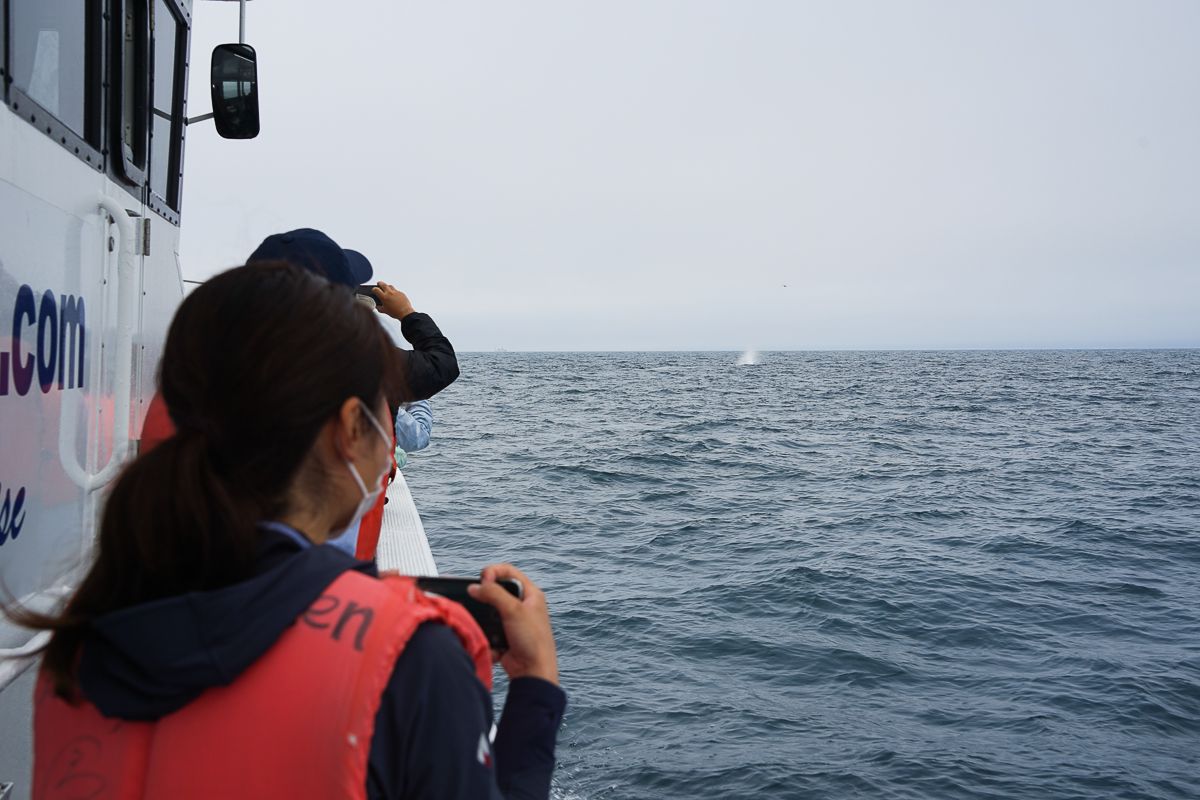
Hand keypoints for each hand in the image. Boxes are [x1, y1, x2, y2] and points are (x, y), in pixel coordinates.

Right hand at [371, 282, 414, 319]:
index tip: (374, 290)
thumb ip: (379, 308)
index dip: (373, 289)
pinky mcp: (402, 293)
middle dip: (379, 283)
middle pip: (383, 284)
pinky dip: (394, 292)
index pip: (376, 289)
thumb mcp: (384, 311)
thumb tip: (377, 306)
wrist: (405, 313)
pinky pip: (397, 290)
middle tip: (378, 284)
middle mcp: (390, 293)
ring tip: (386, 288)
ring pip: (390, 286)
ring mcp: (396, 292)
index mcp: (384, 297)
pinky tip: (394, 295)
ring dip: (387, 286)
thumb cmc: (395, 312)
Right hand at [467, 564, 558, 684]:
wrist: (533, 672)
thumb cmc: (533, 640)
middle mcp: (522, 605)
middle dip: (486, 597)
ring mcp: (513, 621)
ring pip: (490, 611)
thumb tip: (474, 587)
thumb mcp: (513, 610)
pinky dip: (488, 635)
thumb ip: (493, 594)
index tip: (482, 579)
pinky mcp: (504, 635)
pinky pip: (488, 629)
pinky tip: (496, 643)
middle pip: (497, 591)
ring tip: (490, 627)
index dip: (493, 572)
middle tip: (477, 600)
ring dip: (486, 619)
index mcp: (531, 594)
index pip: (509, 572)